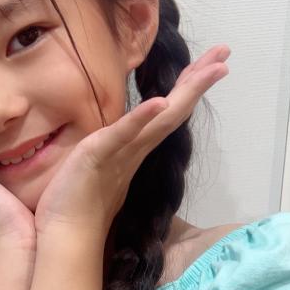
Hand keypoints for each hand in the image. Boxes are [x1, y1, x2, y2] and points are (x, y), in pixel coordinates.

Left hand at [33, 45, 230, 240]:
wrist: (64, 237)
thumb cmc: (73, 205)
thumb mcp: (93, 165)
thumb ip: (108, 148)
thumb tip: (113, 136)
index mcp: (133, 149)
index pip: (166, 112)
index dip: (187, 88)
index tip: (211, 64)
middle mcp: (135, 150)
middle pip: (174, 109)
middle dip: (199, 80)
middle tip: (225, 53)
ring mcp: (121, 154)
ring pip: (161, 118)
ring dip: (187, 91)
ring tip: (213, 68)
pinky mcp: (98, 156)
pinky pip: (122, 135)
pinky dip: (142, 118)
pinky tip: (160, 102)